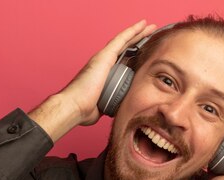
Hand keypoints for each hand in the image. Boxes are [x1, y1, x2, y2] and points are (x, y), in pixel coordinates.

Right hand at [29, 20, 156, 140]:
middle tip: (150, 33)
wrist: (74, 106)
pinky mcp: (104, 56)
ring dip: (137, 32)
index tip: (144, 50)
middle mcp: (103, 62)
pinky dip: (132, 31)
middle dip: (138, 40)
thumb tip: (119, 107)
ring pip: (124, 40)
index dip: (133, 53)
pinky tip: (142, 25)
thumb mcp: (105, 104)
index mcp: (104, 73)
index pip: (122, 59)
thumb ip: (112, 102)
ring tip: (149, 26)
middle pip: (124, 47)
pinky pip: (121, 39)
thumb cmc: (84, 109)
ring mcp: (103, 58)